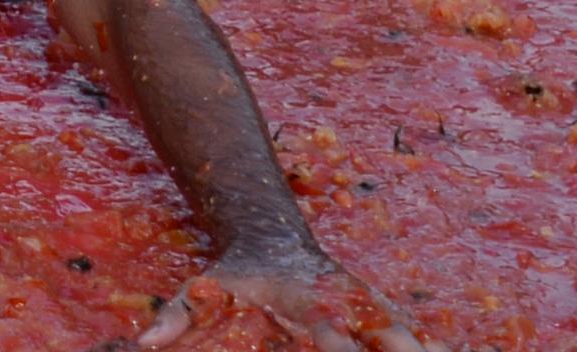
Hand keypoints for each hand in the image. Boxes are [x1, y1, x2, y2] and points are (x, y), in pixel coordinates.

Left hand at [146, 248, 437, 351]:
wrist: (267, 235)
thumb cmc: (236, 273)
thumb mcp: (204, 289)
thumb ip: (178, 315)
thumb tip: (147, 340)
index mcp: (311, 305)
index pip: (334, 342)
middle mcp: (348, 305)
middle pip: (387, 341)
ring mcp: (368, 306)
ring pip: (408, 337)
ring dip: (419, 348)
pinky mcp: (380, 312)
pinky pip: (413, 336)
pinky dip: (429, 348)